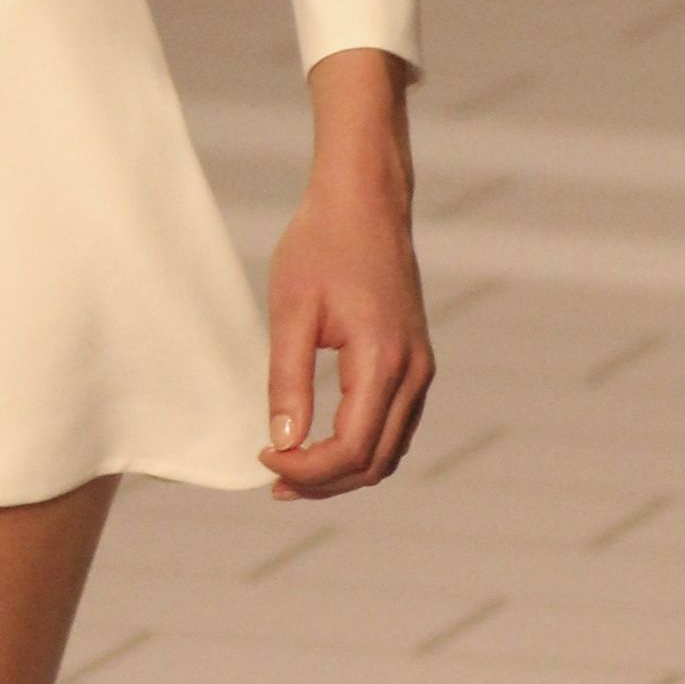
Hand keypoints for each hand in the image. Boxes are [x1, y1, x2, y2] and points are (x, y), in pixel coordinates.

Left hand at [265, 54, 432, 499]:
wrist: (365, 201)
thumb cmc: (323, 245)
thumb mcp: (291, 312)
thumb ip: (287, 382)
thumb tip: (283, 443)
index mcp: (383, 360)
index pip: (351, 448)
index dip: (306, 469)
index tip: (263, 456)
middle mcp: (414, 371)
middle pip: (374, 462)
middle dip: (323, 482)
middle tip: (273, 480)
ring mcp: (421, 367)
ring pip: (390, 451)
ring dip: (344, 472)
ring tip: (293, 470)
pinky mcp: (416, 360)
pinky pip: (396, 426)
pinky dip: (362, 448)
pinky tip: (322, 444)